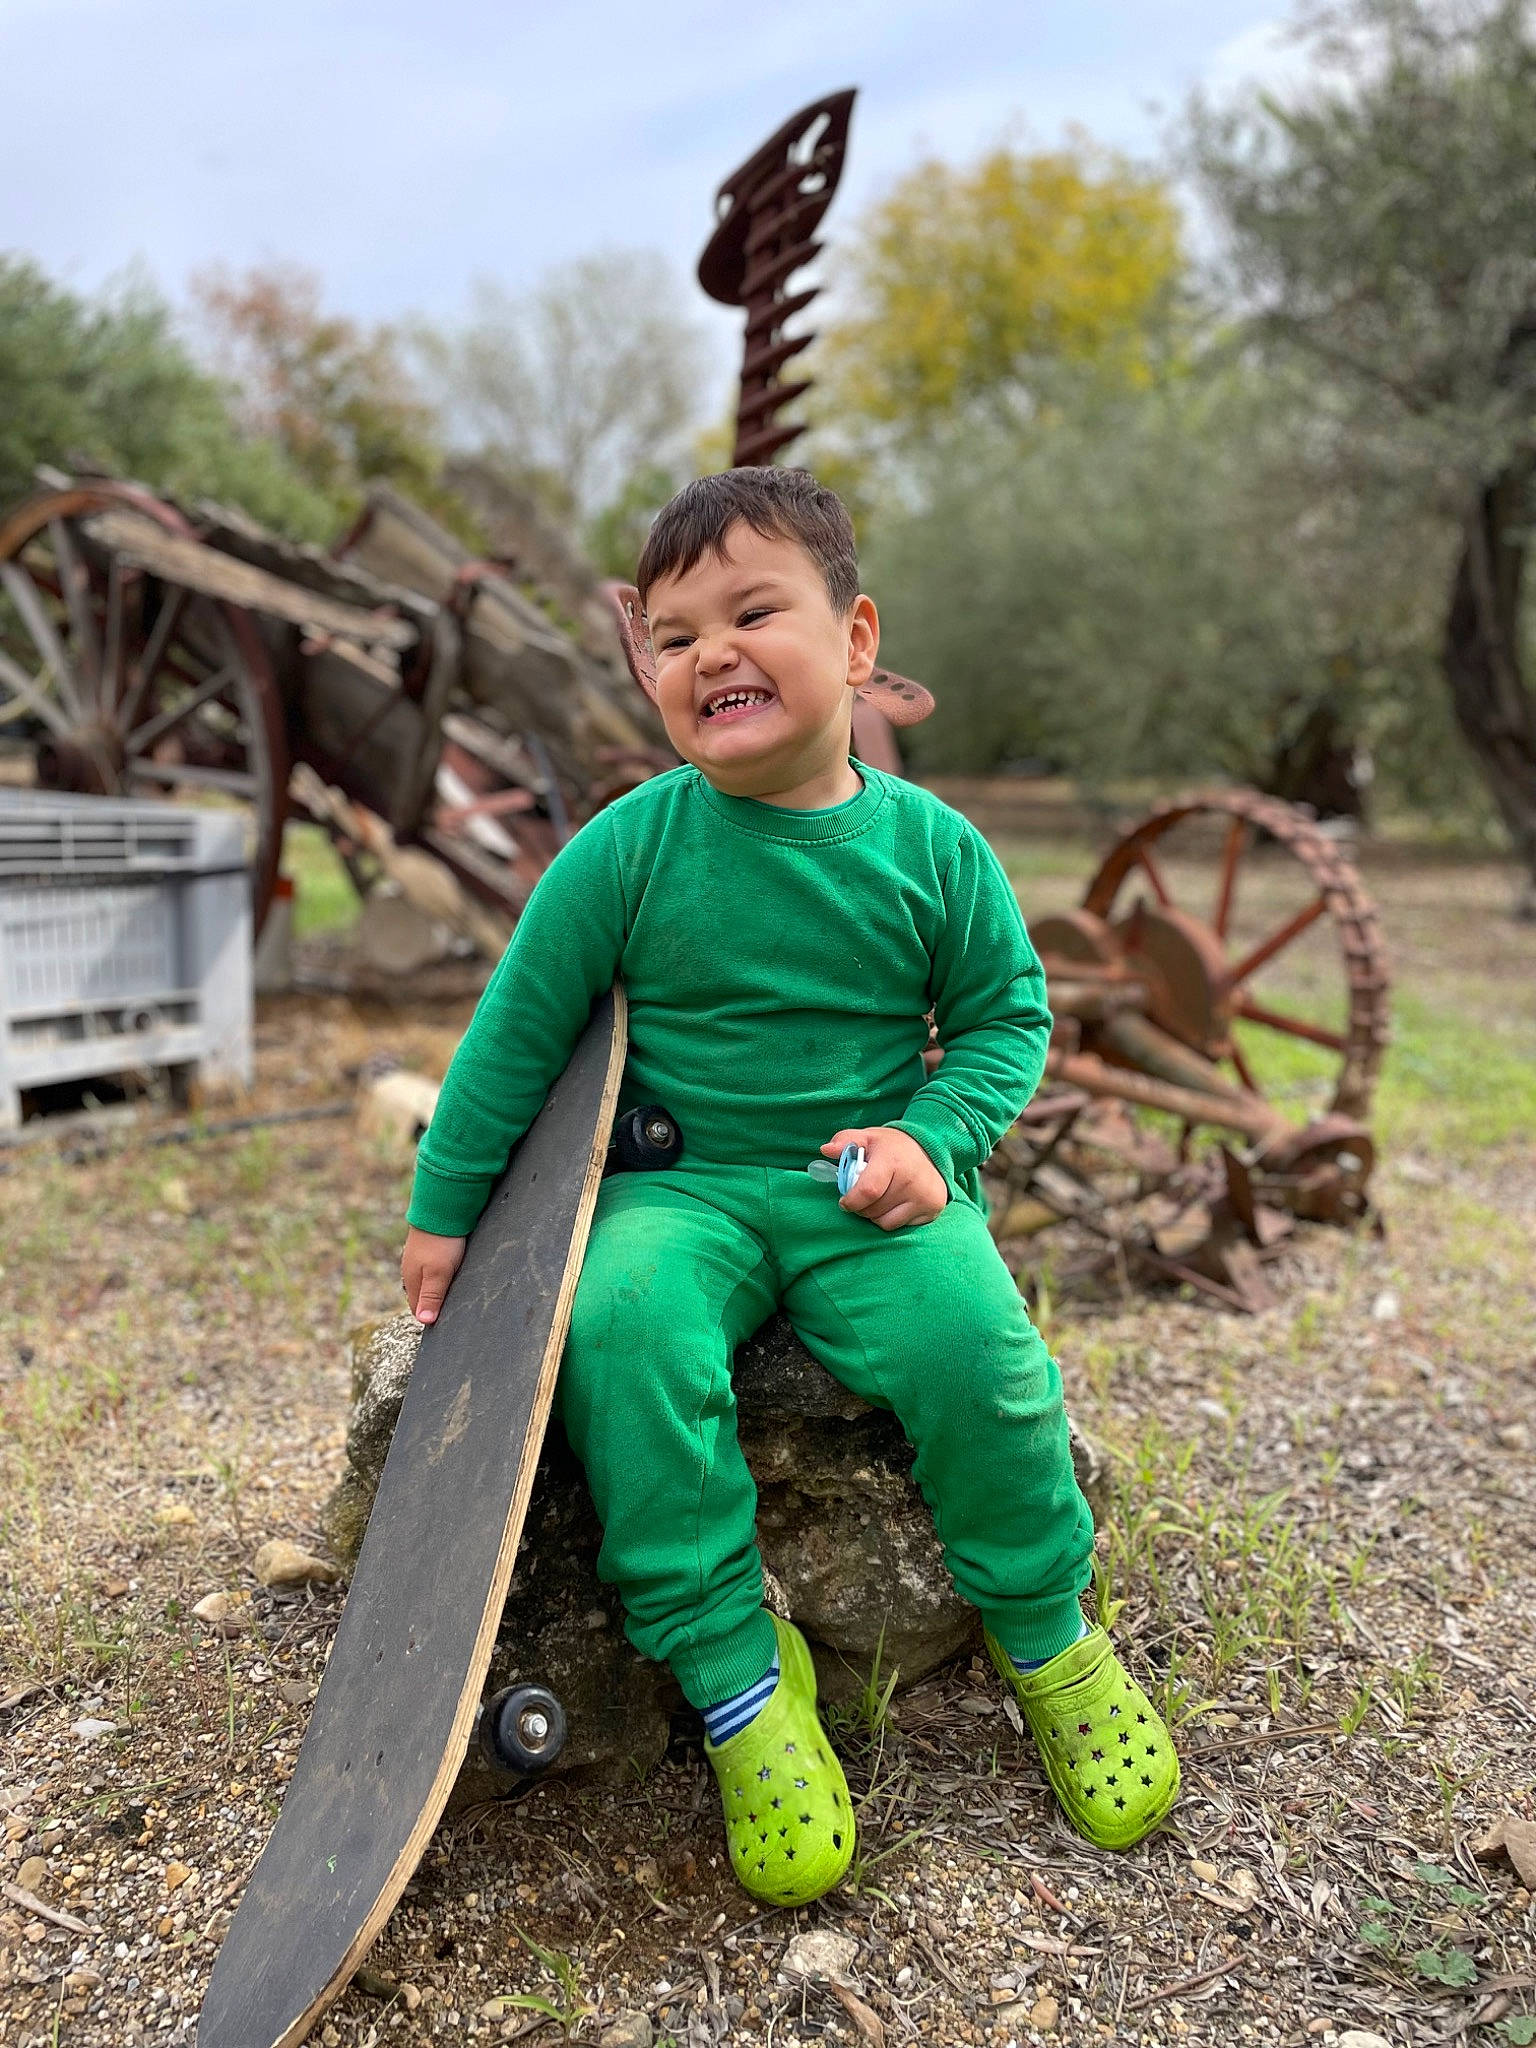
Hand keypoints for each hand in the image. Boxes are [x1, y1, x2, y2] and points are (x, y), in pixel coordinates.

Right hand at [402, 1225, 467, 1324]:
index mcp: (412, 1280)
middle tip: (453, 1313)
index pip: (418, 1309)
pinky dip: (443, 1274)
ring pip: (428, 1281)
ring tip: (455, 1294)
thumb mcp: (439, 1273)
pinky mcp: (429, 1247)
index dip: (431, 1317)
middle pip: (423, 1296)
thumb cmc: (441, 1242)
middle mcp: (412, 1270)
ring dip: (439, 1289)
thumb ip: (432, 1297)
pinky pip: (434, 1268)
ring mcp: (419, 1258)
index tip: (446, 1325)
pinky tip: (454, 1272)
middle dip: (435, 1305)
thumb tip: (424, 1321)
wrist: (441, 1207)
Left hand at [820, 1127, 947, 1230]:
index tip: (845, 1201)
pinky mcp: (933, 1209)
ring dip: (876, 1214)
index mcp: (892, 1160)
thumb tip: (826, 1150)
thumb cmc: (893, 1146)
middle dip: (861, 1207)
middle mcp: (911, 1180)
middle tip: (864, 1196)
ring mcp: (924, 1196)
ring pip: (884, 1222)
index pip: (867, 1192)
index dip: (851, 1201)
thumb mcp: (869, 1137)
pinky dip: (892, 1219)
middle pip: (873, 1210)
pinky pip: (900, 1226)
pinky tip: (896, 1203)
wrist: (932, 1149)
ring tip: (880, 1198)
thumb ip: (845, 1140)